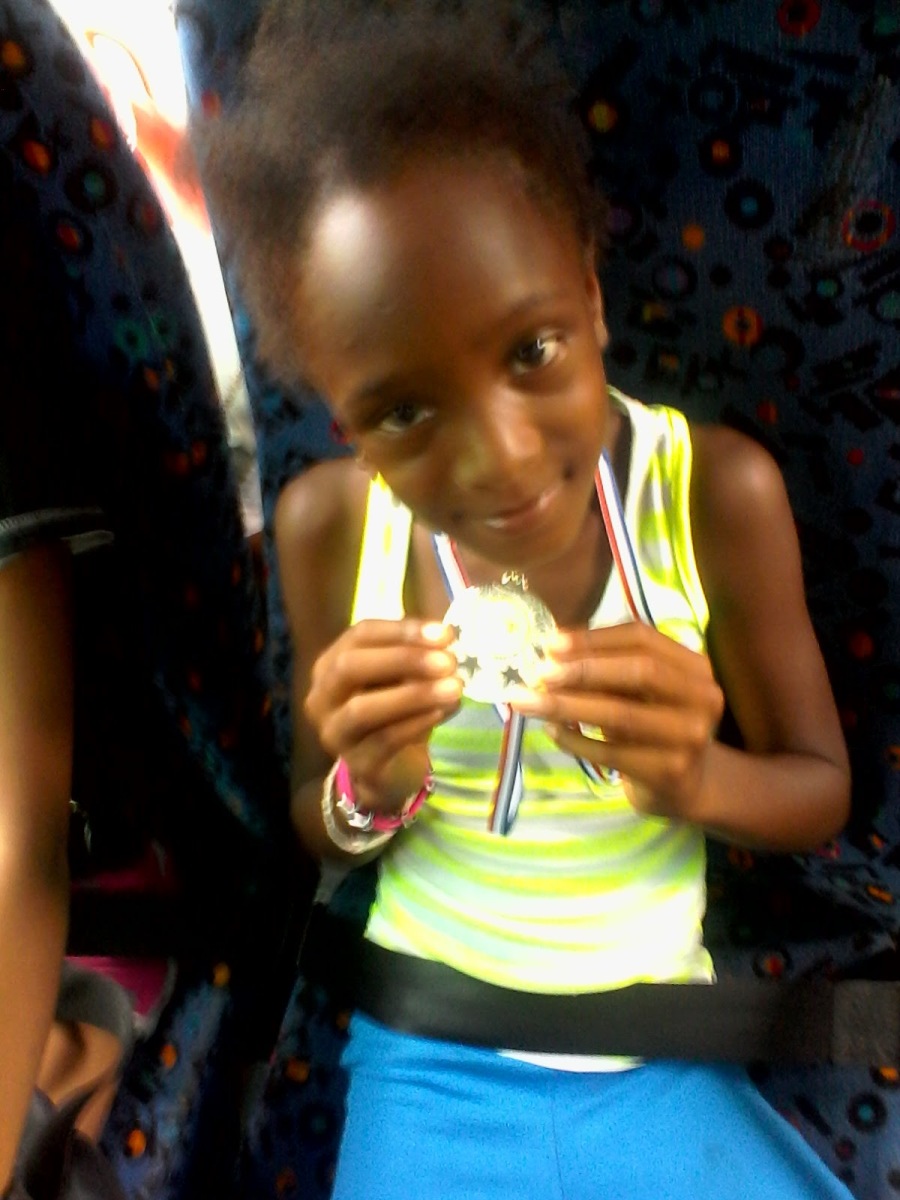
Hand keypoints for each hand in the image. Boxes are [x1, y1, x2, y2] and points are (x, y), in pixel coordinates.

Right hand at [305, 619, 461, 812]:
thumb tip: (444, 637)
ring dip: (413, 695)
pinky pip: (383, 740)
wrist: (392, 766)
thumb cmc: (396, 709)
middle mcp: (322, 697)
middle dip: (402, 659)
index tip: (445, 634)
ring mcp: (334, 733)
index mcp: (330, 664)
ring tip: (455, 688)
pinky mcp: (357, 764)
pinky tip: (441, 712)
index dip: (401, 631)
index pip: (359, 635)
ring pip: (362, 709)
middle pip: (349, 667)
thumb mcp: (404, 676)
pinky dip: (415, 723)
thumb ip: (417, 655)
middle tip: (448, 661)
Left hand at [509, 622, 723, 821]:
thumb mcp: (638, 692)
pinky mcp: (670, 771)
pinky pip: (611, 753)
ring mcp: (691, 737)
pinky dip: (575, 740)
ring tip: (528, 701)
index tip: (551, 643)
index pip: (642, 638)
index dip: (595, 638)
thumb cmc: (651, 727)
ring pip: (620, 714)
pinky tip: (552, 731)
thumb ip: (607, 667)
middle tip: (540, 672)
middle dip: (583, 669)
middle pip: (639, 672)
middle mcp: (702, 697)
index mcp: (694, 667)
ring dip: (566, 705)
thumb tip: (554, 647)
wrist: (684, 786)